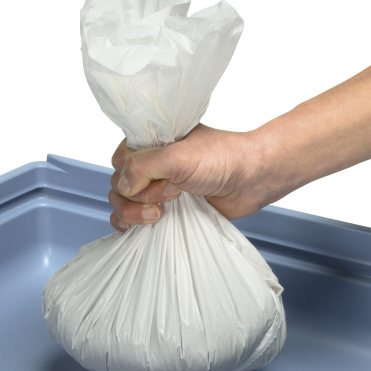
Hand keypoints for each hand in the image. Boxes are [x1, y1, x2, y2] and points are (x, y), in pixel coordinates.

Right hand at [107, 125, 275, 230]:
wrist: (251, 179)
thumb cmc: (221, 159)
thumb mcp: (177, 156)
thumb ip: (143, 166)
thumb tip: (121, 186)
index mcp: (150, 144)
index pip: (119, 161)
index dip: (130, 174)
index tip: (158, 178)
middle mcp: (151, 165)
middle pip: (118, 185)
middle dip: (138, 196)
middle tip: (171, 194)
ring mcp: (156, 189)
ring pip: (123, 204)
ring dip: (136, 213)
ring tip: (163, 213)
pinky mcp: (165, 210)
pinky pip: (134, 221)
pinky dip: (133, 226)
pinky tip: (148, 226)